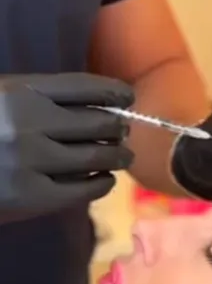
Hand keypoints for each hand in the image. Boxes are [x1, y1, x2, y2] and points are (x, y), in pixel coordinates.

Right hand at [0, 73, 134, 223]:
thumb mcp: (1, 96)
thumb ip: (37, 97)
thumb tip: (94, 104)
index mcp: (20, 90)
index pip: (85, 86)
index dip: (114, 91)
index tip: (127, 97)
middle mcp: (30, 122)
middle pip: (97, 122)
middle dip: (118, 128)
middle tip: (124, 132)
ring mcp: (32, 160)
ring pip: (96, 156)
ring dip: (116, 155)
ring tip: (122, 156)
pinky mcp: (30, 197)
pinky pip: (82, 189)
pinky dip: (101, 183)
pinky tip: (104, 180)